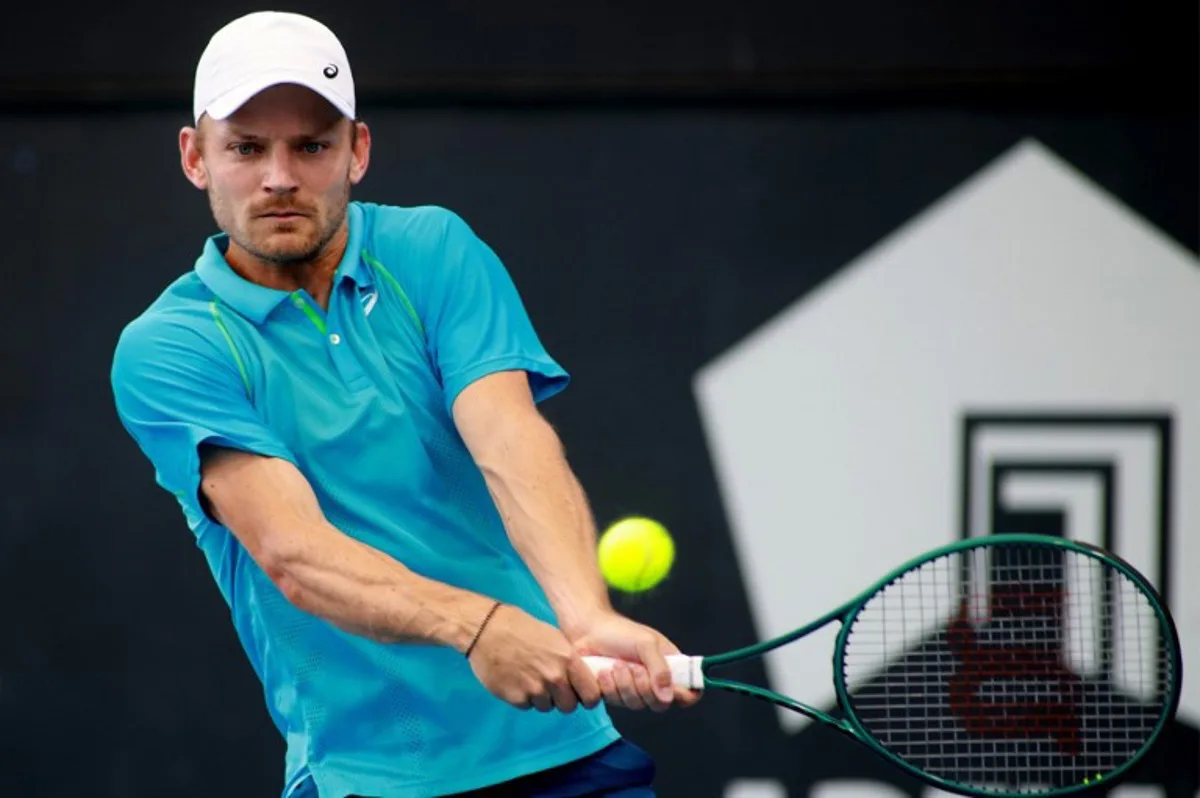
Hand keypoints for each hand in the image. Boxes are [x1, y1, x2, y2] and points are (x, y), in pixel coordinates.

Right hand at [466, 604, 601, 713]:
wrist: (487, 629)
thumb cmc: (521, 627)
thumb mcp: (554, 637)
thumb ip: (568, 660)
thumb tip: (579, 679)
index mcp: (568, 659)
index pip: (591, 695)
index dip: (586, 697)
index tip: (580, 694)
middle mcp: (555, 678)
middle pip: (569, 706)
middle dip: (562, 699)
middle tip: (552, 687)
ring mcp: (535, 690)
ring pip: (547, 707)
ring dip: (541, 698)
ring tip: (529, 677)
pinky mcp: (516, 698)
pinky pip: (527, 706)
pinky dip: (523, 697)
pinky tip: (516, 679)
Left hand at [568, 611, 701, 711]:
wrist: (588, 631)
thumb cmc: (620, 632)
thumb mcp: (646, 643)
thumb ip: (660, 669)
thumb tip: (669, 696)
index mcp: (670, 667)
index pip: (689, 691)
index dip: (685, 696)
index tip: (675, 691)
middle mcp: (654, 682)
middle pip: (660, 704)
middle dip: (645, 688)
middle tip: (634, 668)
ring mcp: (634, 690)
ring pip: (637, 705)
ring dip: (625, 685)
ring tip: (616, 665)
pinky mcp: (615, 695)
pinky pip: (617, 703)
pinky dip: (610, 688)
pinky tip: (604, 673)